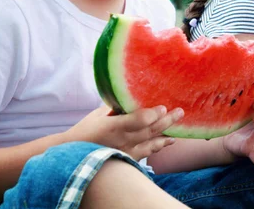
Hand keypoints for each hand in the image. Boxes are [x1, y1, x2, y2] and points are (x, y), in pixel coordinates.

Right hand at [65, 105, 183, 160]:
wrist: (73, 155)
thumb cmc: (85, 131)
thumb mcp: (99, 114)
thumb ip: (116, 106)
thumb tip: (130, 94)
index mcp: (115, 126)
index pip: (139, 120)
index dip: (153, 114)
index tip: (163, 107)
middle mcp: (123, 140)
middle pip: (150, 130)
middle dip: (168, 121)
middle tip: (180, 112)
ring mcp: (126, 152)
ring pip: (152, 143)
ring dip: (166, 135)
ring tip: (178, 128)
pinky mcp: (127, 159)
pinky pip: (147, 153)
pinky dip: (158, 146)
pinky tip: (167, 141)